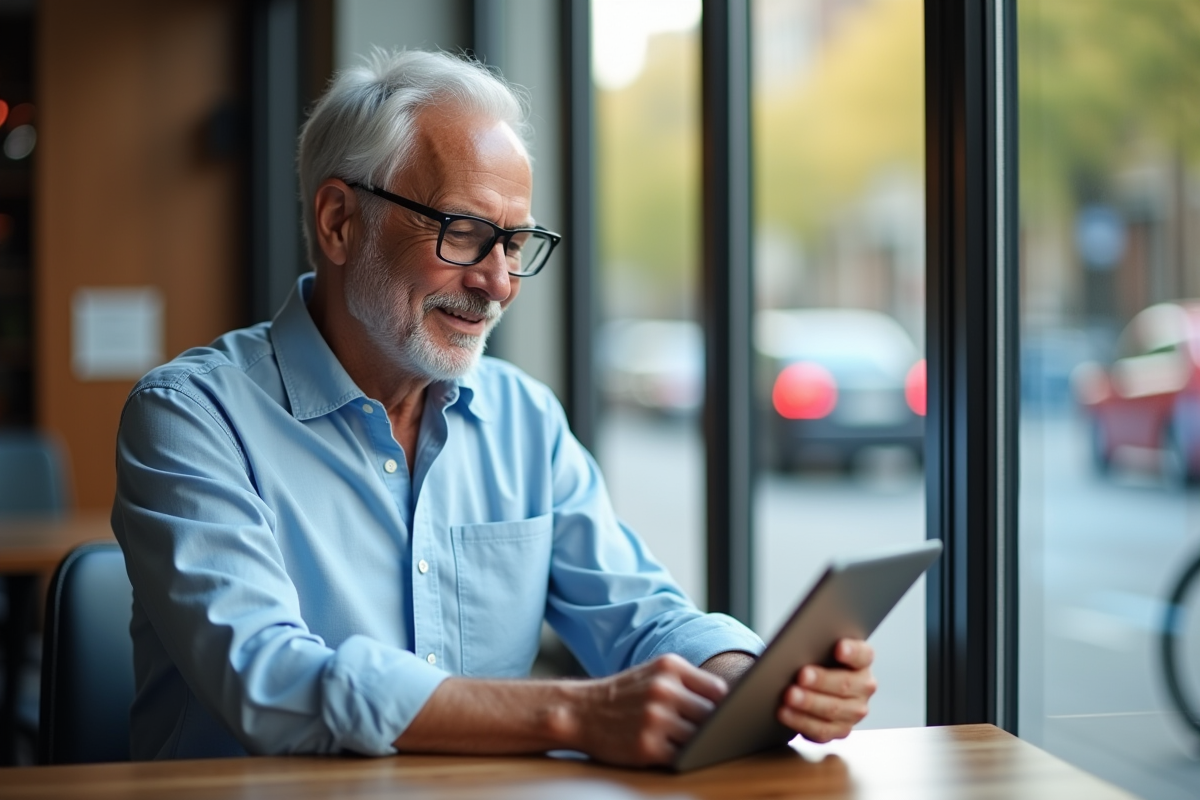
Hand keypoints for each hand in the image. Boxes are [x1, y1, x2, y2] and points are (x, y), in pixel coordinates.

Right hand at [576, 654, 728, 766]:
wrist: (580, 711)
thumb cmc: (624, 695)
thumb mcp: (654, 673)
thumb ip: (688, 682)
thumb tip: (731, 703)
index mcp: (669, 667)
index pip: (718, 689)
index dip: (725, 706)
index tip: (727, 715)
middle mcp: (663, 690)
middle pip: (712, 716)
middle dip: (714, 727)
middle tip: (716, 734)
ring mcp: (655, 719)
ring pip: (699, 738)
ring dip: (699, 744)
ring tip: (695, 744)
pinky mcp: (647, 747)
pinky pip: (681, 757)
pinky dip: (682, 758)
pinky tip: (674, 752)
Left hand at [777, 638, 875, 742]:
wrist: (818, 686)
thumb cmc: (818, 661)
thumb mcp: (821, 649)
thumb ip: (817, 645)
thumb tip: (796, 647)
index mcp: (862, 661)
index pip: (863, 655)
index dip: (852, 651)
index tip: (839, 648)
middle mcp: (863, 687)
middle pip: (844, 684)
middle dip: (821, 680)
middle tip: (801, 675)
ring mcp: (854, 711)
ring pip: (833, 709)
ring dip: (809, 703)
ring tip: (789, 696)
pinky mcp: (840, 730)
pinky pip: (822, 729)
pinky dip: (801, 721)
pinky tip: (785, 712)